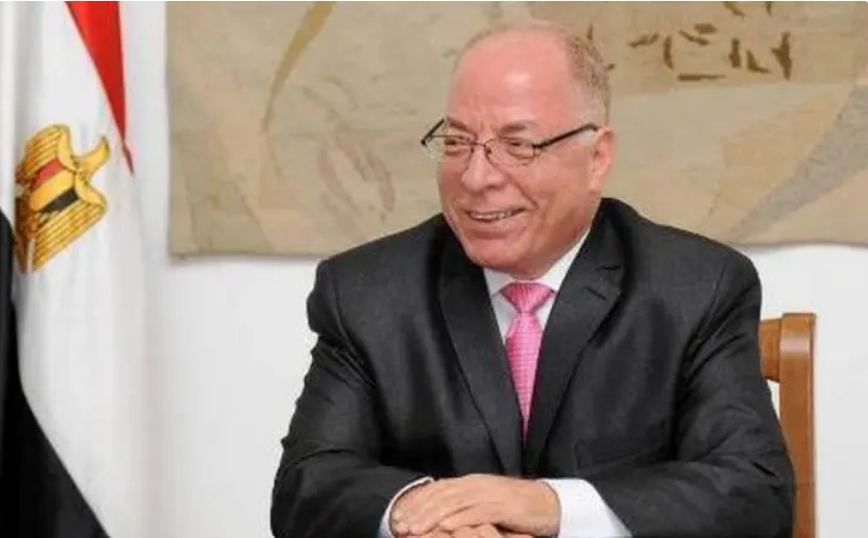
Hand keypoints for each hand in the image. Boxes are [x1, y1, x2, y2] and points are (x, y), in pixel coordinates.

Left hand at [390, 474, 559, 536]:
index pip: (437, 490)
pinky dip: (460, 519)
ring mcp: (490, 494)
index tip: (398, 517)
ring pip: (454, 503)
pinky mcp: (503, 506)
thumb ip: (464, 506)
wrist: (548, 504)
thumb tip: (439, 517)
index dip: (416, 503)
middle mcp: (476, 484)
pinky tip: (446, 528)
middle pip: (441, 496)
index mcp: (470, 482)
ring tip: (415, 529)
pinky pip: (478, 512)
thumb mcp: (485, 503)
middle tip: (400, 526)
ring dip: (432, 517)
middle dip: (418, 512)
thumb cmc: (515, 508)